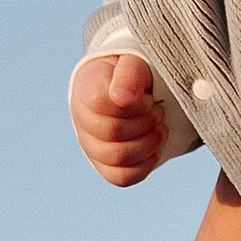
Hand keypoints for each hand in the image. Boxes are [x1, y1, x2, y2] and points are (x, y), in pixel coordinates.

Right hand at [71, 50, 168, 187]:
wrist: (135, 89)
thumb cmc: (134, 74)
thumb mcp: (135, 63)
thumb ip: (130, 74)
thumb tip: (123, 97)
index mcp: (86, 87)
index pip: (101, 103)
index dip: (134, 103)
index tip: (148, 96)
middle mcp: (81, 117)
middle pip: (111, 132)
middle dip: (146, 122)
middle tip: (158, 110)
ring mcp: (90, 144)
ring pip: (117, 157)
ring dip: (149, 143)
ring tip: (159, 127)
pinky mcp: (104, 165)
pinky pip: (122, 177)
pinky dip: (145, 164)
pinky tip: (155, 148)